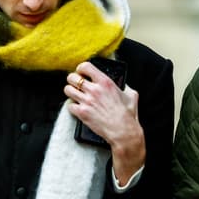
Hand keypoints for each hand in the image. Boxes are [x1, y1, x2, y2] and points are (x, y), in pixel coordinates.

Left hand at [64, 61, 144, 183]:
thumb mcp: (130, 95)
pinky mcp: (82, 113)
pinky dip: (73, 107)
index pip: (85, 66)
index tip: (82, 72)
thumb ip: (124, 87)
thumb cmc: (127, 115)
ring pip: (67, 90)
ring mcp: (87, 101)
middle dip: (73, 80)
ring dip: (71, 92)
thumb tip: (122, 85)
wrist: (123, 131)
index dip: (81, 69)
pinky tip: (79, 108)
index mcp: (105, 82)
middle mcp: (94, 90)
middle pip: (72, 77)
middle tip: (76, 84)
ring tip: (76, 96)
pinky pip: (69, 105)